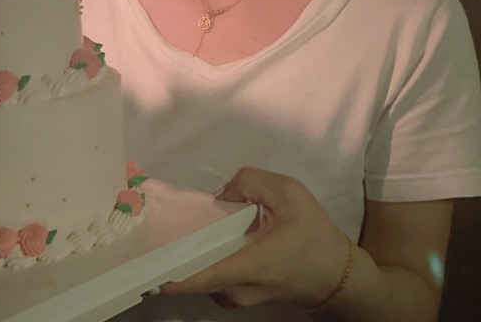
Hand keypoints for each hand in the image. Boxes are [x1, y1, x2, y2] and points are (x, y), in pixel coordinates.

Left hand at [160, 167, 352, 308]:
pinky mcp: (242, 296)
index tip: (141, 256)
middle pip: (192, 274)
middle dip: (174, 251)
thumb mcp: (289, 192)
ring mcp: (239, 298)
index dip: (165, 269)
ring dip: (190, 254)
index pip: (196, 277)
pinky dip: (203, 259)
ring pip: (201, 276)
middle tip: (157, 223)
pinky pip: (212, 278)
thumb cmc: (314, 234)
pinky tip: (204, 237)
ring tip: (179, 225)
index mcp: (248, 266)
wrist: (338, 274)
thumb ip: (250, 182)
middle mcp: (237, 291)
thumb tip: (221, 194)